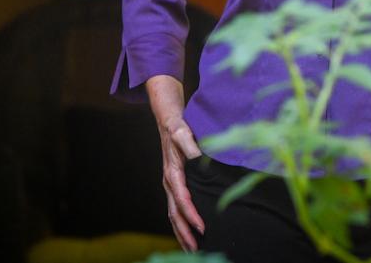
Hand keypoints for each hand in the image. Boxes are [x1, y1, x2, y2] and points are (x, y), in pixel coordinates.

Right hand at [158, 113, 204, 250]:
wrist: (168, 122)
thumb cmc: (178, 128)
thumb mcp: (184, 133)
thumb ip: (191, 147)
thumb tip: (199, 160)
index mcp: (172, 173)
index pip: (182, 200)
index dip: (191, 215)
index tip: (202, 227)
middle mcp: (169, 182)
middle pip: (175, 214)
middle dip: (184, 232)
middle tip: (196, 248)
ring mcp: (170, 185)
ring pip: (173, 215)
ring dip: (181, 232)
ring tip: (192, 249)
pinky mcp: (173, 186)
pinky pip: (175, 209)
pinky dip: (180, 223)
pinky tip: (188, 232)